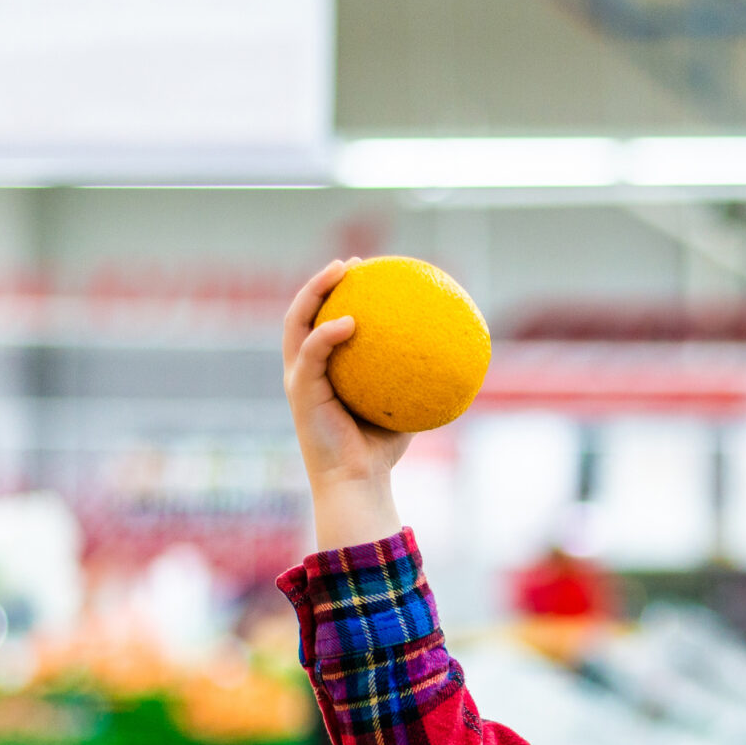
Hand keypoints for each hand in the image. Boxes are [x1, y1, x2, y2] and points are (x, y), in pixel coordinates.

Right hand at [283, 261, 407, 549]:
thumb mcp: (402, 407)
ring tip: (340, 270)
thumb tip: (448, 356)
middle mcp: (304, 370)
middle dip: (321, 282)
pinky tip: (349, 321)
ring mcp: (298, 378)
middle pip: (302, 313)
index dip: (335, 294)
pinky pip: (312, 352)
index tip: (362, 272)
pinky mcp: (299, 391)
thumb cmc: (379, 451)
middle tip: (349, 262)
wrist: (356, 482)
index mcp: (322, 372)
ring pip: (296, 322)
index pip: (321, 323)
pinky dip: (327, 333)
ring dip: (314, 291)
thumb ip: (412, 380)